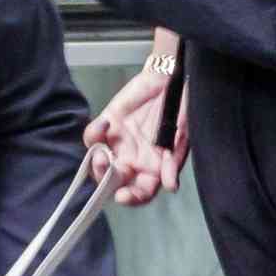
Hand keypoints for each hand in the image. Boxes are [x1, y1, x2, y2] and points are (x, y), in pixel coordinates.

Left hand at [86, 54, 186, 205]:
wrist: (172, 77)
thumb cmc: (183, 109)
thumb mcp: (182, 135)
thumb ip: (172, 161)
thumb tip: (170, 187)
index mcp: (153, 168)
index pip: (140, 192)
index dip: (131, 198)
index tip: (122, 196)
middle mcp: (133, 160)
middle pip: (113, 182)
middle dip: (105, 180)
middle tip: (107, 167)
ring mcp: (118, 143)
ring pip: (99, 163)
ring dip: (95, 163)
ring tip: (102, 153)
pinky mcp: (108, 125)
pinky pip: (93, 137)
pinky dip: (94, 134)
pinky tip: (105, 123)